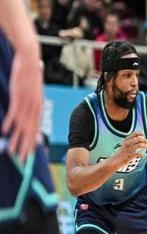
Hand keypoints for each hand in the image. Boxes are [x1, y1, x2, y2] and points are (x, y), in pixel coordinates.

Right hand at [2, 45, 42, 161]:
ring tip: (12, 152)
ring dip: (17, 140)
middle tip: (23, 160)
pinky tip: (6, 131)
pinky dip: (10, 122)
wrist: (29, 58)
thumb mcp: (33, 92)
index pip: (36, 130)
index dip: (32, 143)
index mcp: (38, 108)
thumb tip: (30, 114)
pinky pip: (14, 112)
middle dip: (26, 147)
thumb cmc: (29, 76)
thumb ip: (32, 104)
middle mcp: (35, 108)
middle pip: (31, 132)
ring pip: (22, 126)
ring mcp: (27, 102)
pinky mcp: (18, 95)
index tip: (29, 155)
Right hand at [114, 132, 146, 168]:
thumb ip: (133, 141)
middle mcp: (127, 143)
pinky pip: (137, 154)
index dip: (141, 134)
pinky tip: (143, 155)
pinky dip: (141, 154)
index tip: (144, 135)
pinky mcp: (129, 156)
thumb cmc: (122, 152)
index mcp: (126, 140)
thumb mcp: (126, 144)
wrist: (115, 160)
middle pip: (138, 139)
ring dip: (144, 145)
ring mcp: (128, 149)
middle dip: (144, 140)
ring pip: (139, 145)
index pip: (135, 134)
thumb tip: (141, 136)